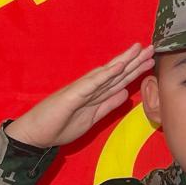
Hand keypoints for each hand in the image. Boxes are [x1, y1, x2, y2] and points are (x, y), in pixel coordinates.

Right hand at [5, 42, 154, 147]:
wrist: (34, 135)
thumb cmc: (59, 127)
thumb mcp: (91, 118)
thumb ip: (108, 105)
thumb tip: (125, 93)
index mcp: (94, 94)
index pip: (119, 80)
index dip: (135, 70)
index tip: (150, 61)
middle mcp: (89, 88)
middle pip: (116, 73)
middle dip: (134, 61)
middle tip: (152, 48)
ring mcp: (81, 89)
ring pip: (107, 73)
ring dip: (124, 62)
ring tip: (139, 50)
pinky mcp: (72, 95)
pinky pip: (92, 83)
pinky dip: (105, 74)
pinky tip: (118, 66)